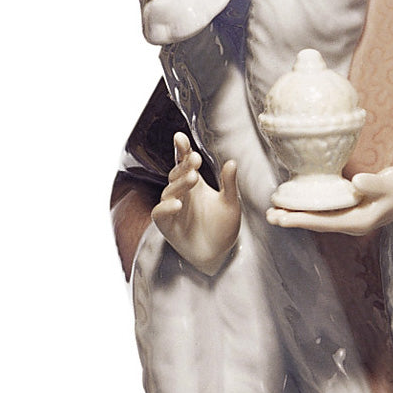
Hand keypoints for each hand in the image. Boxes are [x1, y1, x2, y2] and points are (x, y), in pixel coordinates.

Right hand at [151, 133, 240, 274]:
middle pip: (177, 174)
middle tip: (195, 159)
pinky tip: (178, 203)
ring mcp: (171, 208)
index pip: (184, 162)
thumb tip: (232, 162)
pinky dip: (167, 207)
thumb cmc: (223, 227)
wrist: (219, 255)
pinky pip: (160, 213)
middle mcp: (181, 192)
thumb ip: (229, 184)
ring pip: (170, 191)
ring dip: (180, 184)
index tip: (180, 137)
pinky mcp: (166, 224)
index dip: (181, 149)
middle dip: (184, 166)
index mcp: (194, 183)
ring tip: (193, 178)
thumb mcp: (230, 204)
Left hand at [265, 166, 392, 235]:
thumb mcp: (390, 185)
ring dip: (296, 215)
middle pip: (316, 224)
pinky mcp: (349, 210)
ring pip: (317, 219)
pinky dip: (308, 208)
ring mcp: (349, 218)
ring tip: (274, 212)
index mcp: (357, 222)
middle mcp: (350, 224)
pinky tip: (296, 202)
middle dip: (292, 220)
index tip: (282, 218)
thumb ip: (374, 184)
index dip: (301, 220)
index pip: (323, 223)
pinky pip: (324, 211)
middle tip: (269, 215)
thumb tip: (356, 183)